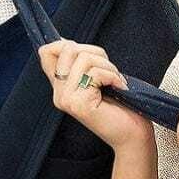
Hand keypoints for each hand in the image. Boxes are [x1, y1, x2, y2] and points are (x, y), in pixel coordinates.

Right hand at [38, 40, 154, 155]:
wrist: (132, 135)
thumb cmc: (120, 107)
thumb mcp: (95, 79)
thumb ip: (80, 63)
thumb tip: (67, 42)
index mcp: (60, 87)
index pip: (46, 52)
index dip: (66, 44)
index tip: (89, 55)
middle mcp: (59, 93)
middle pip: (67, 49)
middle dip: (96, 53)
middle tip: (109, 71)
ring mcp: (66, 99)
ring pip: (83, 59)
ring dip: (108, 66)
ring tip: (115, 81)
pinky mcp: (78, 103)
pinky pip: (95, 73)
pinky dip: (113, 76)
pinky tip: (119, 88)